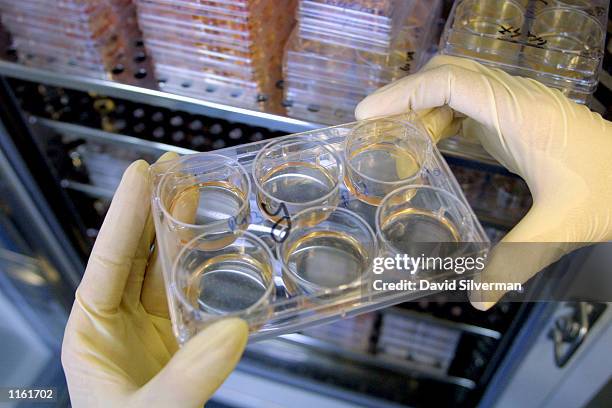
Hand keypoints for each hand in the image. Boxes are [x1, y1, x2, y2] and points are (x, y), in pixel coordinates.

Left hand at [61, 153, 247, 406]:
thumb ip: (187, 379)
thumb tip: (232, 331)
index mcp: (90, 330)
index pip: (107, 259)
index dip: (123, 213)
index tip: (141, 172)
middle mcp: (117, 321)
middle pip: (134, 252)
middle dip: (152, 208)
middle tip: (174, 167)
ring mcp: (149, 329)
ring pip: (162, 267)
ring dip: (178, 229)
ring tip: (195, 191)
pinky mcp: (178, 341)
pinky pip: (188, 294)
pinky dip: (202, 267)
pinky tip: (214, 246)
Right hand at [356, 55, 611, 308]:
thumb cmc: (610, 192)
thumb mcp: (561, 228)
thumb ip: (515, 263)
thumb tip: (476, 299)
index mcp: (520, 114)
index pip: (451, 83)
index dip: (403, 93)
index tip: (368, 114)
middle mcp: (515, 99)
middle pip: (447, 73)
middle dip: (405, 96)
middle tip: (374, 129)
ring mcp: (516, 104)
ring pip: (456, 85)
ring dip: (422, 106)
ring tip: (398, 142)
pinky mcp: (516, 117)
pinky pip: (468, 103)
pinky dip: (441, 116)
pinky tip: (432, 144)